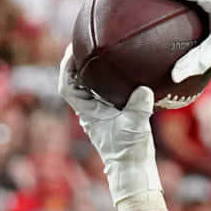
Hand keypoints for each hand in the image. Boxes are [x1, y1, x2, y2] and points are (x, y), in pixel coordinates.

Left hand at [58, 50, 163, 210]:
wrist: (134, 169)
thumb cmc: (129, 151)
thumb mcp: (134, 127)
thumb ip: (138, 108)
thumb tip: (143, 89)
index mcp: (87, 111)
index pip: (67, 85)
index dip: (66, 66)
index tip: (73, 49)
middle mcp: (90, 109)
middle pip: (75, 80)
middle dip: (77, 60)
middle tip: (85, 41)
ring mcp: (99, 111)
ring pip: (88, 85)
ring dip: (90, 68)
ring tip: (99, 49)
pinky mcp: (111, 113)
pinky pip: (103, 91)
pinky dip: (105, 78)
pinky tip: (117, 69)